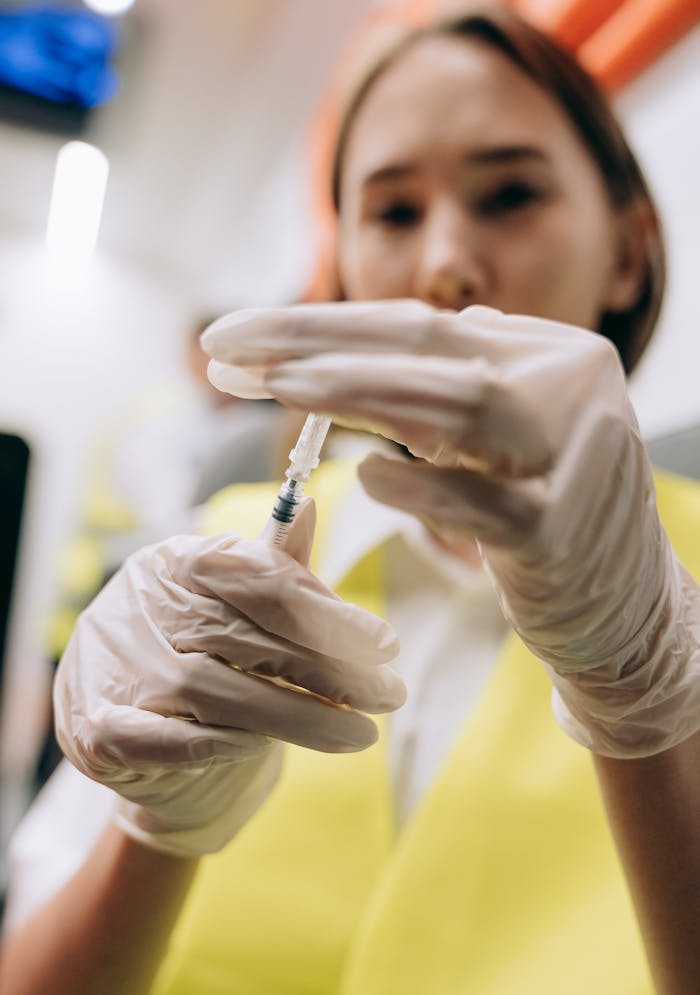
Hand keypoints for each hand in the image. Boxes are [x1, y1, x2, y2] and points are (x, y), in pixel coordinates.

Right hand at [54, 501, 404, 855]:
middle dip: (328, 670)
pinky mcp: (99, 731)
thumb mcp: (241, 611)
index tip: (386, 645)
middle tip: (389, 696)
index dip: (327, 613)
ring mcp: (114, 666)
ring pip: (212, 689)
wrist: (142, 748)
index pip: (258, 578)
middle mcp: (141, 604)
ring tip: (358, 734)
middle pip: (244, 636)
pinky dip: (222, 743)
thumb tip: (309, 507)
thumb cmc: (209, 661)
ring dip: (296, 716)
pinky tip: (264, 747)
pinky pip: (170, 738)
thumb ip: (276, 572)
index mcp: (178, 561)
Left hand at [203, 300, 699, 757]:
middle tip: (225, 347)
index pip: (419, 323)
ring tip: (281, 385)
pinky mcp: (566, 534)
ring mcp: (576, 457)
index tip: (233, 335)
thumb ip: (438, 388)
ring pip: (465, 406)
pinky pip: (489, 506)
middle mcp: (571, 385)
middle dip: (318, 344)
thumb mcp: (493, 437)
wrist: (626, 608)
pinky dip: (427, 490)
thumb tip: (341, 346)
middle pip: (429, 348)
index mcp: (547, 353)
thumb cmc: (542, 516)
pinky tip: (368, 477)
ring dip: (362, 392)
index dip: (319, 325)